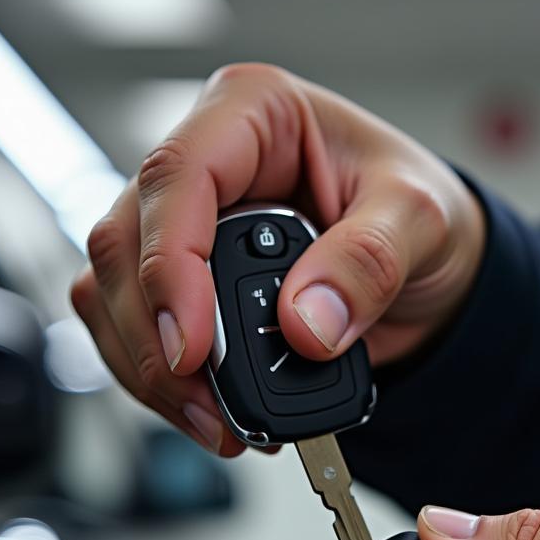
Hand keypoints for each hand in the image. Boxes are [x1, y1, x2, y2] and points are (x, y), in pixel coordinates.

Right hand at [70, 64, 484, 453]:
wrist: (428, 265)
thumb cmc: (418, 213)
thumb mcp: (419, 222)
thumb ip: (369, 262)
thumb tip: (306, 322)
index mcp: (254, 113)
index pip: (177, 177)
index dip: (169, 266)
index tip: (191, 347)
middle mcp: (204, 164)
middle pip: (126, 244)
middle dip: (156, 340)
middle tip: (212, 409)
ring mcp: (184, 225)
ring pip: (112, 294)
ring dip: (151, 373)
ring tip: (218, 426)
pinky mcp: (182, 281)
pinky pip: (133, 330)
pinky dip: (161, 383)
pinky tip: (209, 414)